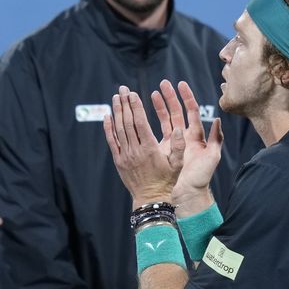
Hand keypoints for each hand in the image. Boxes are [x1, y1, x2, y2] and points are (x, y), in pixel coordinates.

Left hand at [103, 85, 184, 206]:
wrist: (151, 199)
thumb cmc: (166, 181)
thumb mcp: (178, 164)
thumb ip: (179, 145)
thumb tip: (180, 127)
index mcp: (149, 149)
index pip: (140, 122)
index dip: (135, 106)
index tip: (133, 94)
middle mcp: (135, 150)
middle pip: (127, 122)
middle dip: (125, 104)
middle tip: (123, 89)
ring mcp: (125, 155)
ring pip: (119, 129)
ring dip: (117, 112)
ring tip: (116, 97)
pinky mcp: (119, 161)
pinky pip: (112, 141)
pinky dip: (108, 128)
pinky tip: (108, 116)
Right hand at [152, 80, 221, 214]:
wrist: (188, 194)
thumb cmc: (201, 177)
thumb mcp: (212, 157)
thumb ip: (215, 139)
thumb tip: (217, 119)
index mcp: (196, 136)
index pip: (191, 111)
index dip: (186, 97)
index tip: (180, 84)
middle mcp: (184, 137)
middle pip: (176, 111)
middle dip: (170, 97)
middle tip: (163, 84)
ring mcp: (172, 143)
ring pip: (164, 119)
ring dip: (159, 106)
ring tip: (152, 94)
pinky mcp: (162, 150)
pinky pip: (155, 132)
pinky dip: (150, 122)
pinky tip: (143, 114)